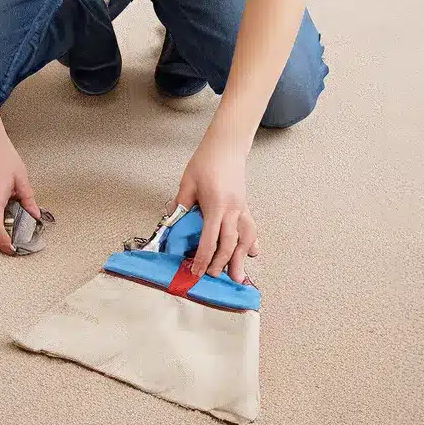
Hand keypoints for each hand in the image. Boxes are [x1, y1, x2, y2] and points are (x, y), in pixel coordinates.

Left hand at [173, 135, 258, 283]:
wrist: (226, 146)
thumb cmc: (206, 161)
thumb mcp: (188, 182)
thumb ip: (181, 204)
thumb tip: (171, 221)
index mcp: (216, 205)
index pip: (210, 239)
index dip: (203, 258)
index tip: (197, 271)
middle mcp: (232, 210)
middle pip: (230, 244)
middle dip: (222, 263)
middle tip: (214, 278)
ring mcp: (241, 208)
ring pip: (246, 239)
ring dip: (241, 258)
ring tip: (238, 277)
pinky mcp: (245, 206)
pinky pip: (250, 228)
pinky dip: (251, 242)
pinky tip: (252, 253)